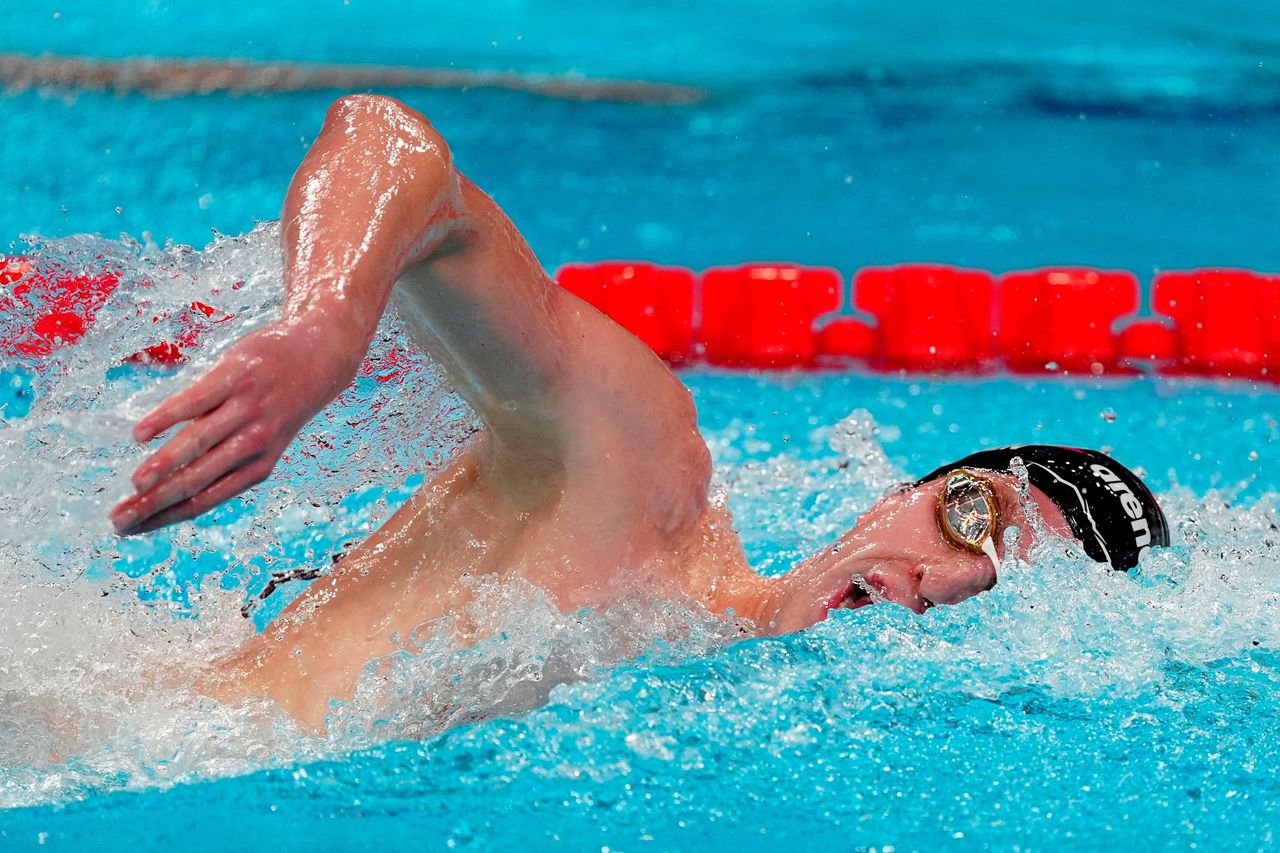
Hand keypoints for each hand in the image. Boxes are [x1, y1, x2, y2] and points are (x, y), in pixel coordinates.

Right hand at [110, 319, 360, 534]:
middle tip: (118, 519)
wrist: (321, 355)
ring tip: (135, 483)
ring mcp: (245, 409)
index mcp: (258, 466)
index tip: (130, 530)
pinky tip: (141, 434)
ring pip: (198, 443)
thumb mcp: (264, 440)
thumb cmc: (280, 404)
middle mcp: (253, 443)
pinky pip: (195, 401)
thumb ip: (226, 462)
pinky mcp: (236, 377)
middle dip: (155, 502)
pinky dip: (166, 418)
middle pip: (196, 480)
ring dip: (163, 465)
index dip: (165, 517)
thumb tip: (174, 485)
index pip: (204, 500)